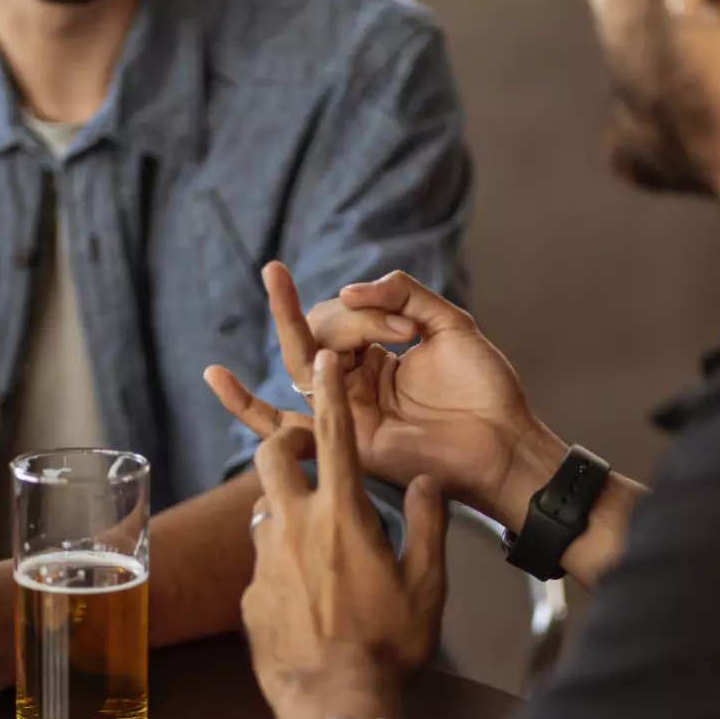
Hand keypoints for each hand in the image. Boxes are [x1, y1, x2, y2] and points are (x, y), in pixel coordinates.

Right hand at [206, 264, 567, 527]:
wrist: (504, 444)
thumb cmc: (486, 392)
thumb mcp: (449, 325)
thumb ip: (404, 294)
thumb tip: (346, 291)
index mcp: (378, 356)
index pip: (344, 318)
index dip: (368, 312)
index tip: (411, 326)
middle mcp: (354, 383)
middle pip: (318, 335)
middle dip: (348, 319)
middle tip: (396, 327)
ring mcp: (345, 411)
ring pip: (300, 363)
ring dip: (287, 318)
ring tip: (274, 274)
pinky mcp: (343, 440)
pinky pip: (280, 426)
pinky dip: (244, 406)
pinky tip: (215, 376)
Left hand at [243, 350, 447, 718]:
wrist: (335, 702)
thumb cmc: (389, 645)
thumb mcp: (427, 584)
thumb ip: (428, 525)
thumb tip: (428, 483)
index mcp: (343, 515)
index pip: (334, 436)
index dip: (329, 391)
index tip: (323, 357)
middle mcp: (295, 527)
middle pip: (271, 457)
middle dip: (283, 443)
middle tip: (302, 453)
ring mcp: (265, 562)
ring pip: (263, 512)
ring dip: (283, 511)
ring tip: (313, 540)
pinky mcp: (248, 598)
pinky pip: (262, 565)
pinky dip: (280, 566)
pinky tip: (305, 598)